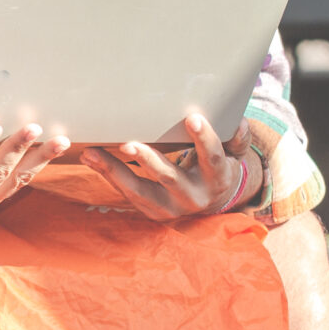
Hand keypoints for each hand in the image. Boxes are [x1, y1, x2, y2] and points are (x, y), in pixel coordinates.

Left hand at [80, 112, 257, 220]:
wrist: (211, 201)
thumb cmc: (217, 166)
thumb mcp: (234, 153)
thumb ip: (237, 137)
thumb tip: (237, 121)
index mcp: (217, 178)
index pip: (212, 158)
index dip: (204, 139)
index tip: (193, 118)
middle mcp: (193, 197)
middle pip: (170, 178)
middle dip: (148, 160)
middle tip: (128, 143)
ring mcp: (170, 207)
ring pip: (140, 190)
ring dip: (114, 171)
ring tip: (92, 153)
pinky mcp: (152, 211)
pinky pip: (128, 194)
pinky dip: (109, 175)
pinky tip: (91, 158)